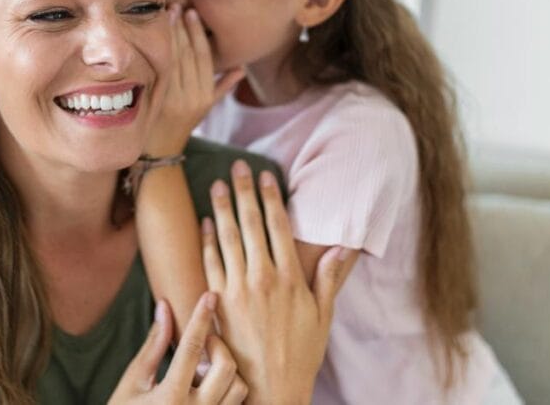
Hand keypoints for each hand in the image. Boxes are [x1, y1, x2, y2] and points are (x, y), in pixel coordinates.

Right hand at [109, 293, 247, 404]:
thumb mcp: (132, 384)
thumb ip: (153, 347)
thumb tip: (164, 307)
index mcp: (169, 399)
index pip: (191, 348)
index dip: (201, 318)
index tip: (209, 295)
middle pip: (226, 368)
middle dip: (219, 347)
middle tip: (206, 341)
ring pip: (239, 389)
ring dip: (228, 372)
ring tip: (208, 368)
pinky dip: (230, 392)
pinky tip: (212, 386)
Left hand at [146, 4, 244, 155]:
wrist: (159, 148)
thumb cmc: (183, 123)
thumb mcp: (206, 107)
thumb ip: (222, 87)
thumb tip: (241, 70)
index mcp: (205, 96)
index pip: (204, 57)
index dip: (198, 33)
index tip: (192, 13)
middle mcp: (192, 96)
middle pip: (188, 54)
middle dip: (183, 27)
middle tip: (178, 4)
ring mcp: (173, 98)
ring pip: (173, 59)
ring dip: (170, 33)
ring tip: (167, 11)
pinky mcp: (158, 99)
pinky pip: (160, 69)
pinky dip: (158, 49)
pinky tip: (154, 33)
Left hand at [203, 161, 350, 404]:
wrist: (270, 387)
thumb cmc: (300, 353)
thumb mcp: (323, 315)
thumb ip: (329, 278)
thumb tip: (344, 245)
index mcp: (290, 277)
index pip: (278, 226)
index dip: (272, 198)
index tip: (267, 175)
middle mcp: (262, 278)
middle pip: (250, 224)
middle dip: (243, 192)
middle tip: (237, 167)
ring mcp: (238, 289)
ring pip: (227, 239)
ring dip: (221, 209)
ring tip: (217, 185)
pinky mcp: (219, 303)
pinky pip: (210, 264)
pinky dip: (207, 241)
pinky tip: (205, 223)